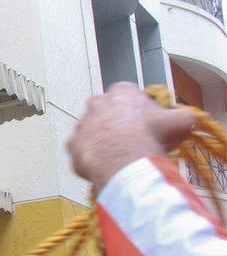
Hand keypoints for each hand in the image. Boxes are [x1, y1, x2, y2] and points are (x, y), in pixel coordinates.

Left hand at [67, 82, 194, 194]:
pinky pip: (81, 150)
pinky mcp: (72, 144)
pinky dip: (90, 156)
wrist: (125, 162)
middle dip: (115, 121)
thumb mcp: (179, 122)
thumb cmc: (151, 137)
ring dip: (101, 139)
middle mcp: (97, 103)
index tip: (144, 121)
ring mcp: (82, 124)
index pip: (127, 93)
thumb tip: (183, 118)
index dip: (137, 107)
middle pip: (106, 110)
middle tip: (128, 138)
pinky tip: (103, 164)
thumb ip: (180, 116)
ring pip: (92, 130)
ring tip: (116, 154)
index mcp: (121, 92)